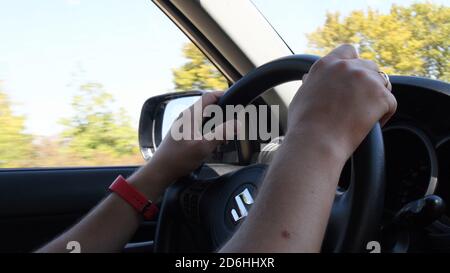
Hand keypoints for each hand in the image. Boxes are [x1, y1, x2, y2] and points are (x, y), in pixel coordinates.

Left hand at [129, 91, 235, 199]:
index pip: (208, 97)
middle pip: (208, 107)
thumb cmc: (178, 159)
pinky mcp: (183, 133)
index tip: (234, 99)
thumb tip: (237, 124)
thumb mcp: (203, 146)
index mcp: (190, 115)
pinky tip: (214, 143)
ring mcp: (183, 124)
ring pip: (204, 117)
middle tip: (234, 122)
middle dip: (222, 113)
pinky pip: (200, 126)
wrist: (160, 170)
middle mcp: (186, 117)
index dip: (222, 95)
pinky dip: (209, 130)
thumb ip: (221, 134)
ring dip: (216, 123)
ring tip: (226, 136)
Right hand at [287, 44, 396, 159]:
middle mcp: (346, 67)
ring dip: (377, 97)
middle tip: (360, 103)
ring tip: (364, 116)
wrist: (315, 142)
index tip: (353, 78)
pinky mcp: (380, 95)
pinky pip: (390, 103)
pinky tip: (370, 125)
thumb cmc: (303, 125)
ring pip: (383, 83)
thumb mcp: (300, 96)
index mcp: (326, 65)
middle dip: (368, 82)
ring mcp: (365, 79)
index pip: (348, 51)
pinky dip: (383, 115)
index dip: (353, 64)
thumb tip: (308, 78)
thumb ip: (310, 83)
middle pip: (369, 66)